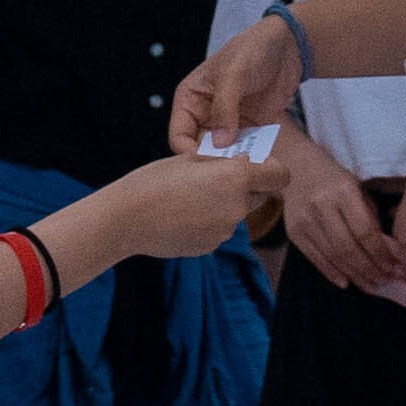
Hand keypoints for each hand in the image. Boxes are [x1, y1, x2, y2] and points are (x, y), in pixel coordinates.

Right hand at [77, 149, 285, 265]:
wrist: (125, 220)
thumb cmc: (154, 181)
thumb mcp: (190, 159)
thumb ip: (223, 162)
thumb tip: (244, 164)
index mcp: (236, 178)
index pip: (280, 176)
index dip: (272, 169)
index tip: (258, 166)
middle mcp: (237, 206)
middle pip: (258, 195)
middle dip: (245, 186)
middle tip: (214, 178)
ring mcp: (225, 230)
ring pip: (236, 212)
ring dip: (223, 204)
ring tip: (189, 198)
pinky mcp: (211, 246)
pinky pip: (219, 228)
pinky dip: (208, 221)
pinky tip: (182, 216)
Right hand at [171, 15, 310, 158]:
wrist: (287, 47)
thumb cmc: (253, 50)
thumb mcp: (233, 74)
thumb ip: (224, 108)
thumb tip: (219, 143)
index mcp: (189, 99)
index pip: (179, 136)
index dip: (189, 152)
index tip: (207, 165)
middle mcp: (204, 114)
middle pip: (199, 149)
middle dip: (213, 161)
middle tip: (230, 171)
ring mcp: (227, 123)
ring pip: (222, 153)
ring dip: (233, 161)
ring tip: (248, 167)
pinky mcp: (249, 128)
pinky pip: (245, 149)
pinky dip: (251, 156)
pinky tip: (261, 160)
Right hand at [275, 130, 396, 290]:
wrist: (295, 170)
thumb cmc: (335, 180)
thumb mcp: (358, 190)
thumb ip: (371, 219)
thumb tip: (388, 253)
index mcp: (342, 192)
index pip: (364, 231)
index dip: (379, 253)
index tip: (393, 267)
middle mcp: (321, 207)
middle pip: (347, 248)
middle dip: (368, 270)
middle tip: (384, 283)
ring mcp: (304, 221)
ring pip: (332, 257)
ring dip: (354, 275)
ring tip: (370, 286)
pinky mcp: (293, 233)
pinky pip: (315, 259)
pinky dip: (332, 274)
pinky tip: (347, 282)